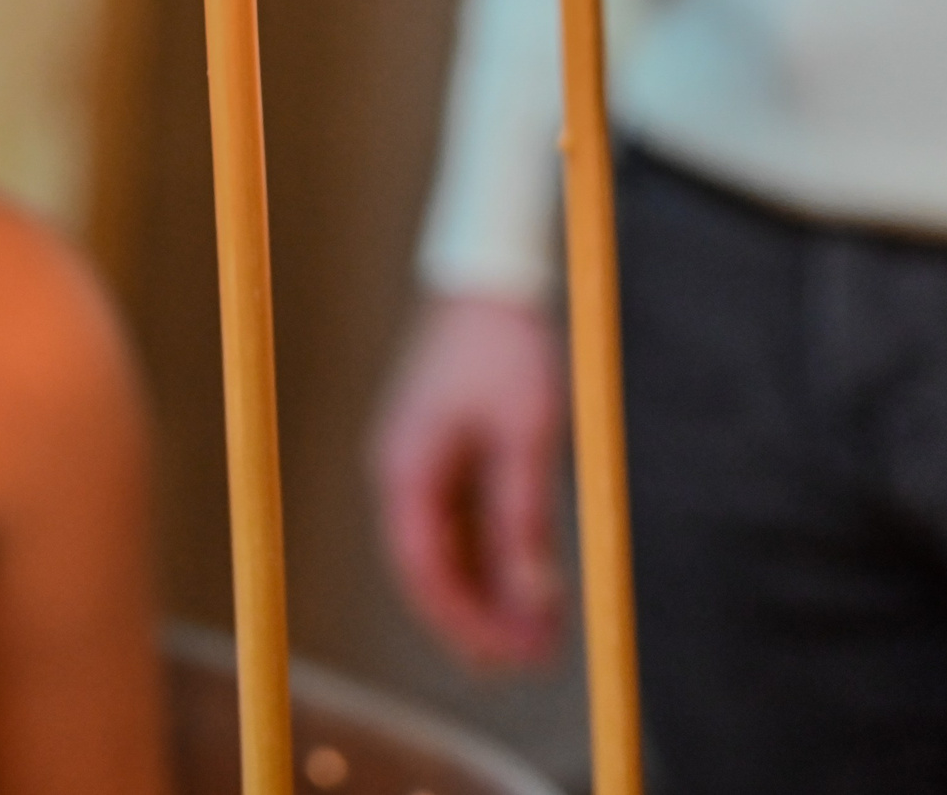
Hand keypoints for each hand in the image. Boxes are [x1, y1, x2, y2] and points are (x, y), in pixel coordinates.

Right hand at [370, 294, 564, 667]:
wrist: (488, 284)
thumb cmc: (505, 351)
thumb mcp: (526, 437)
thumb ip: (524, 520)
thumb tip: (534, 600)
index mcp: (406, 468)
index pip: (423, 566)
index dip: (462, 620)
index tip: (507, 658)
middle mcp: (403, 474)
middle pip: (432, 567)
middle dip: (479, 619)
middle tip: (534, 662)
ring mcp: (422, 467)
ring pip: (450, 551)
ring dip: (492, 594)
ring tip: (543, 638)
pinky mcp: (446, 458)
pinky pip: (465, 525)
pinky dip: (496, 558)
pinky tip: (536, 589)